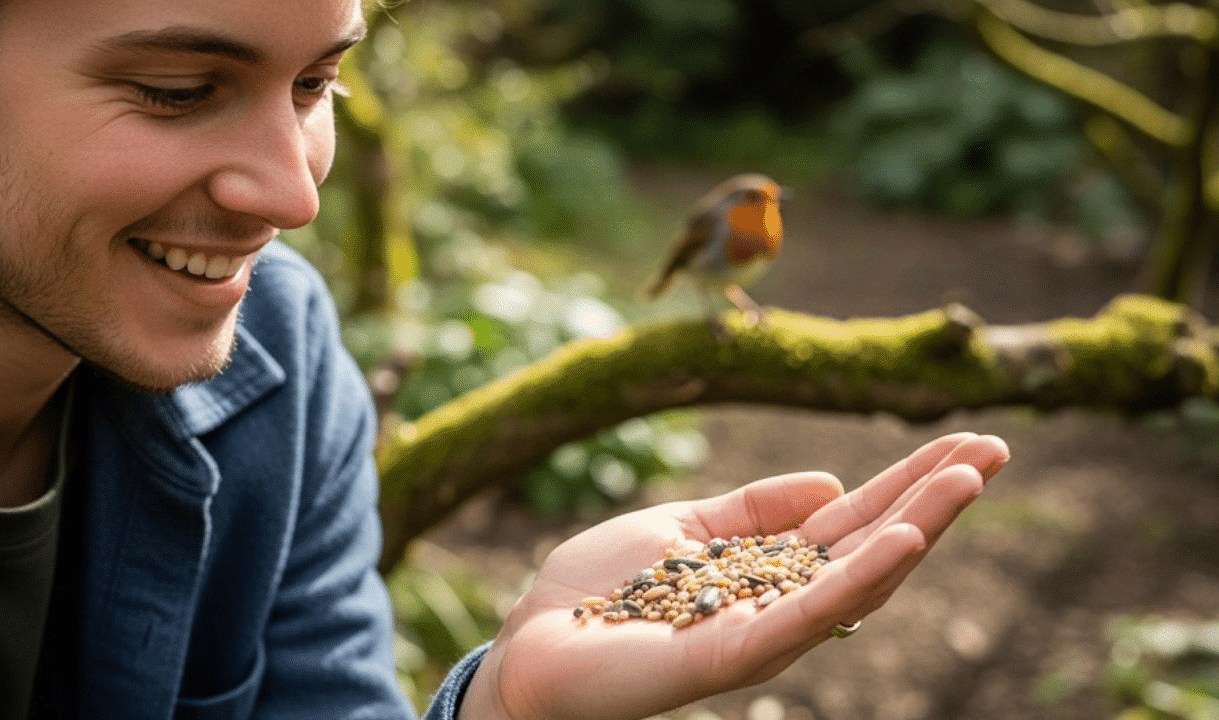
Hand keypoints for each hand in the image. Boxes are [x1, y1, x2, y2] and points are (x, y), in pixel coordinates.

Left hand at [458, 432, 1008, 719]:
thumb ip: (751, 509)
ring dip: (918, 526)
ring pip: (857, 580)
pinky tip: (905, 540)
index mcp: (768, 571)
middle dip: (933, 499)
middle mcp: (778, 605)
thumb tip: (832, 484)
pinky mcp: (731, 656)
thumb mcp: (682, 526)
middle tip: (996, 449)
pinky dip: (859, 580)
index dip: (907, 483)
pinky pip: (808, 617)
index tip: (964, 444)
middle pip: (871, 547)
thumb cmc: (597, 590)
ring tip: (968, 478)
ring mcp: (761, 634)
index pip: (854, 522)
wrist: (531, 641)